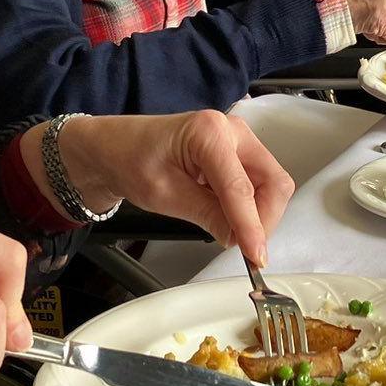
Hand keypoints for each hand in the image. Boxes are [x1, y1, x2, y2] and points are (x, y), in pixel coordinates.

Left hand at [53, 112, 293, 265]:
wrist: (113, 149)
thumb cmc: (129, 160)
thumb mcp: (163, 195)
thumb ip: (206, 214)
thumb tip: (238, 239)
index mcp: (209, 132)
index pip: (241, 188)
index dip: (252, 226)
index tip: (255, 255)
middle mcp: (231, 130)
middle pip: (272, 181)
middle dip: (264, 218)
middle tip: (245, 247)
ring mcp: (237, 140)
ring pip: (270, 184)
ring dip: (259, 214)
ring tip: (230, 231)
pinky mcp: (237, 153)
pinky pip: (258, 183)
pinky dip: (250, 207)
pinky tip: (228, 218)